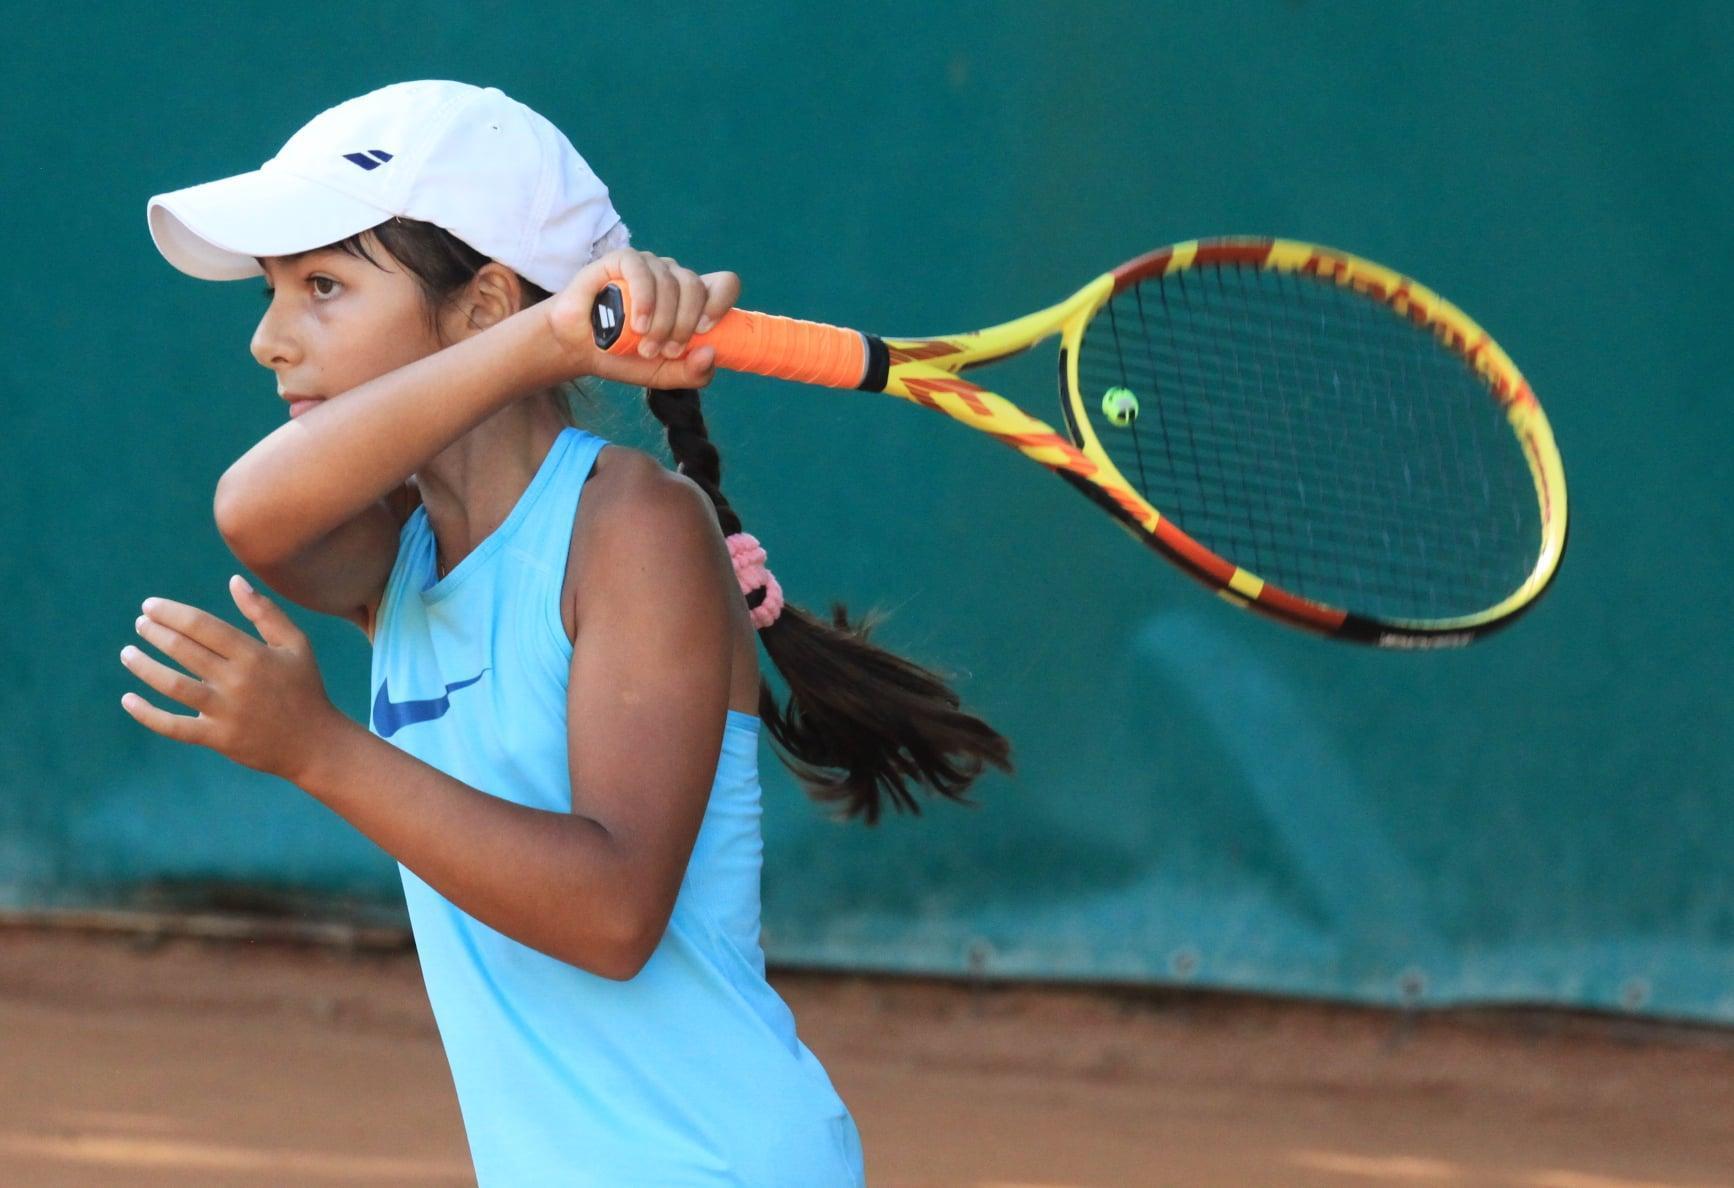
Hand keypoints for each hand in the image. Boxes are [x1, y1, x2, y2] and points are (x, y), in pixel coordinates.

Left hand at [120, 575, 345, 783]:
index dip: (171, 613)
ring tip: (127, 653)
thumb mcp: (296, 645)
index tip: (150, 606)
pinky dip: (147, 715)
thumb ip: (265, 612)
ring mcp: (225, 711)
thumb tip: (234, 581)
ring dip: (144, 667)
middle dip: (155, 633)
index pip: (202, 625)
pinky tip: (128, 699)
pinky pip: (174, 727)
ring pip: (173, 686)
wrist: (314, 743)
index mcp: (254, 654)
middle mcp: (237, 681)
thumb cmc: (304, 688)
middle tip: (140, 624)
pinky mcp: (217, 737)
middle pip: (183, 650)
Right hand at [544, 248, 740, 388]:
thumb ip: (693, 373)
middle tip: (665, 350)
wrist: (579, 349)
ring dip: (662, 321)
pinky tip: (637, 323)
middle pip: (696, 287)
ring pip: (671, 283)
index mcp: (691, 299)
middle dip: (683, 324)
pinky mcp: (622, 260)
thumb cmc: (625, 357)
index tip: (705, 329)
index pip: (725, 284)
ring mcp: (649, 266)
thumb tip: (711, 354)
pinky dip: (644, 299)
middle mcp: (673, 278)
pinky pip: (642, 270)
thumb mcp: (664, 374)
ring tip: (644, 345)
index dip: (721, 302)